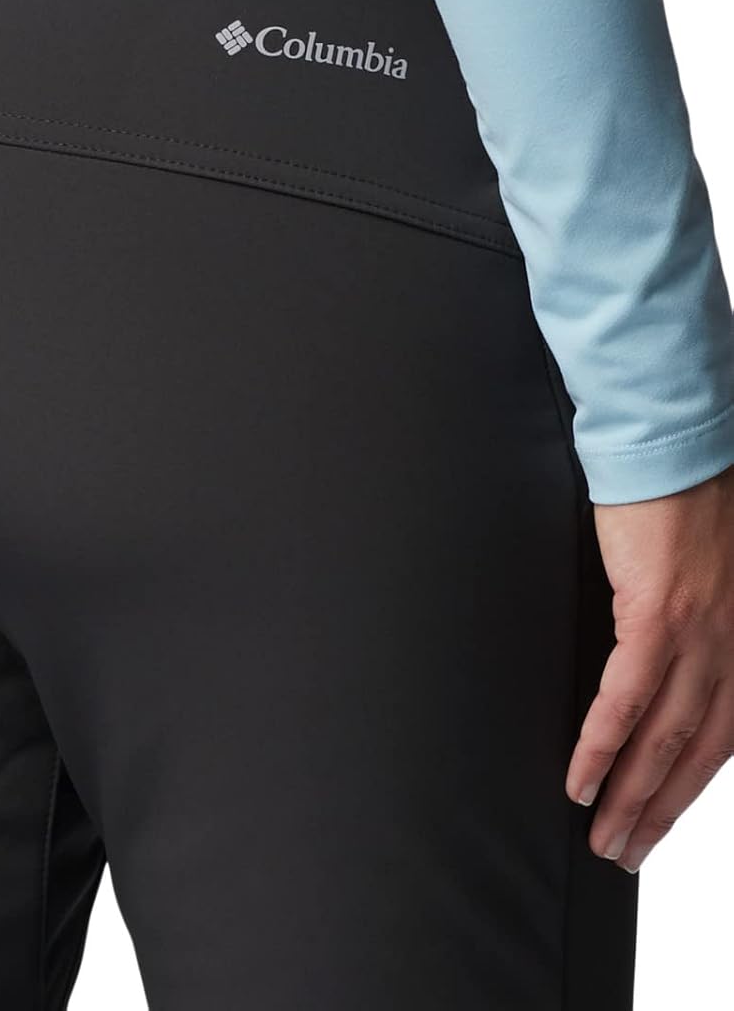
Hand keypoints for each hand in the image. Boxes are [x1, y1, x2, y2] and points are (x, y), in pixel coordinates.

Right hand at [565, 465, 733, 871]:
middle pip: (698, 752)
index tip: (656, 823)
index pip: (720, 735)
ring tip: (605, 838)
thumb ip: (689, 620)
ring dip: (633, 796)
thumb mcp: (704, 572)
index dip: (687, 787)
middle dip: (660, 811)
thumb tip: (655, 665)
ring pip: (666, 738)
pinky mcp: (656, 614)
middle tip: (626, 855)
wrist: (671, 445)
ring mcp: (700, 634)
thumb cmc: (685, 496)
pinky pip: (626, 696)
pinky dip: (603, 743)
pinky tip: (581, 776)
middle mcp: (733, 646)